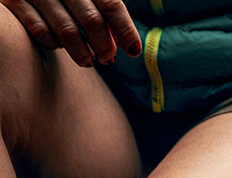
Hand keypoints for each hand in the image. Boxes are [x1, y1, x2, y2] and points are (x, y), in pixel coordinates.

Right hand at [2, 0, 140, 65]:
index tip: (134, 50)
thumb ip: (105, 8)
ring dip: (82, 53)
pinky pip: (39, 30)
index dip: (125, 30)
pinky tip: (59, 45)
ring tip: (89, 61)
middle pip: (91, 20)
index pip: (110, 3)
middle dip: (104, 45)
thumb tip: (127, 42)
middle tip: (109, 59)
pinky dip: (53, 43)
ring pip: (67, 30)